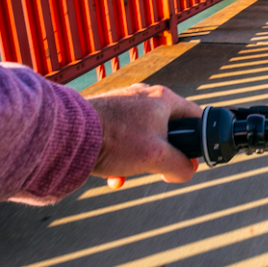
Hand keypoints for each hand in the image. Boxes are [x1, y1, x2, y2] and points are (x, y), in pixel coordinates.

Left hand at [88, 84, 202, 187]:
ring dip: (141, 158)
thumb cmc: (116, 140)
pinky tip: (112, 172)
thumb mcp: (157, 158)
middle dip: (164, 154)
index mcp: (164, 99)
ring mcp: (125, 102)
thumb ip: (180, 166)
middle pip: (169, 129)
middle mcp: (146, 95)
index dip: (199, 141)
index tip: (191, 159)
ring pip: (145, 135)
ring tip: (129, 172)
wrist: (68, 134)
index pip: (196, 116)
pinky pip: (124, 136)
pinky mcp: (107, 112)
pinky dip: (122, 155)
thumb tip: (186, 171)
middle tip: (158, 168)